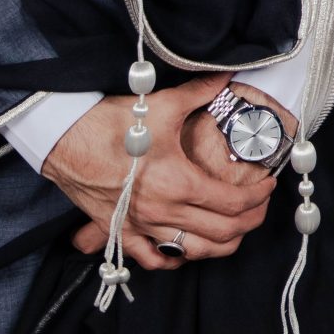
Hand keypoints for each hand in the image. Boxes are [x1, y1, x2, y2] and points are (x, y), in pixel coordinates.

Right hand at [47, 73, 274, 268]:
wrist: (64, 139)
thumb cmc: (112, 123)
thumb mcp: (163, 104)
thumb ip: (202, 91)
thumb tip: (228, 74)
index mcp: (178, 181)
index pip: (233, 203)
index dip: (259, 197)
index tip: (269, 186)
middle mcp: (163, 211)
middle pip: (222, 232)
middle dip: (250, 222)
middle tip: (260, 207)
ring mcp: (141, 226)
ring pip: (193, 253)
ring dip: (221, 245)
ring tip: (235, 231)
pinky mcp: (120, 232)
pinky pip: (152, 259)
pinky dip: (174, 259)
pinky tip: (185, 249)